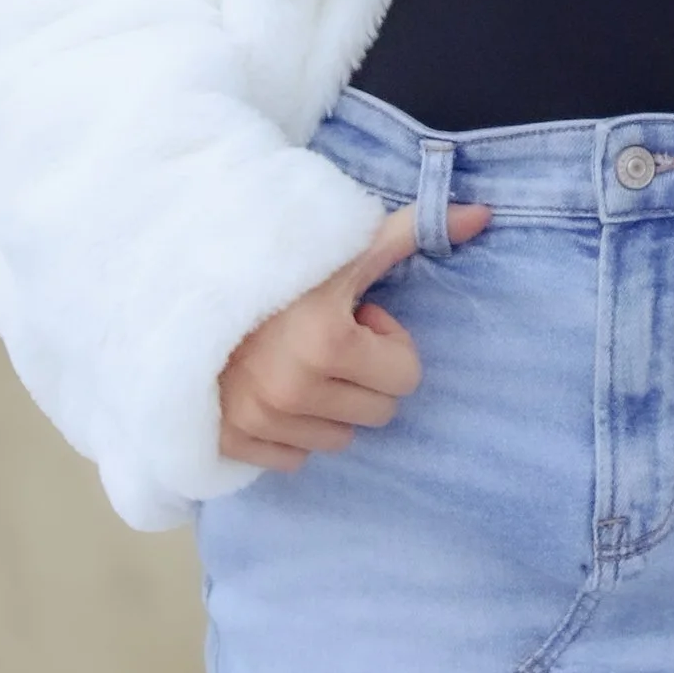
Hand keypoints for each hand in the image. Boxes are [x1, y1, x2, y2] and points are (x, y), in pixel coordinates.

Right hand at [216, 200, 490, 471]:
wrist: (188, 287)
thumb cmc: (279, 264)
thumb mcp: (344, 247)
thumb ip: (412, 232)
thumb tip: (485, 214)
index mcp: (329, 342)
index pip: (407, 377)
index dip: (385, 344)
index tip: (351, 317)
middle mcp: (295, 390)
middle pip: (378, 412)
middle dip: (362, 377)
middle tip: (323, 338)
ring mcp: (260, 421)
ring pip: (339, 439)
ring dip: (328, 405)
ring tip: (294, 360)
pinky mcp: (232, 442)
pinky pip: (295, 458)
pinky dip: (290, 430)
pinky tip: (270, 388)